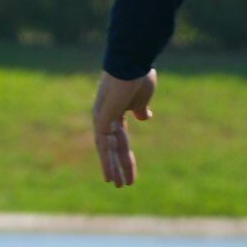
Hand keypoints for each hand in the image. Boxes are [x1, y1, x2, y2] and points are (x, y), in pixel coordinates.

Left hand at [93, 69, 157, 188]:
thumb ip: (141, 109)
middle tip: (122, 185)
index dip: (126, 157)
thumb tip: (145, 118)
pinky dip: (107, 161)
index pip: (120, 140)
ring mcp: (101, 118)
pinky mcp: (101, 118)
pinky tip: (110, 175)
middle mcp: (104, 117)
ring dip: (112, 168)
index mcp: (115, 112)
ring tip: (117, 186)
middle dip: (119, 166)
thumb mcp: (143, 97)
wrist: (132, 61)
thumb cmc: (139, 75)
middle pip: (113, 147)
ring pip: (107, 149)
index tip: (130, 172)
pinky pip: (104, 144)